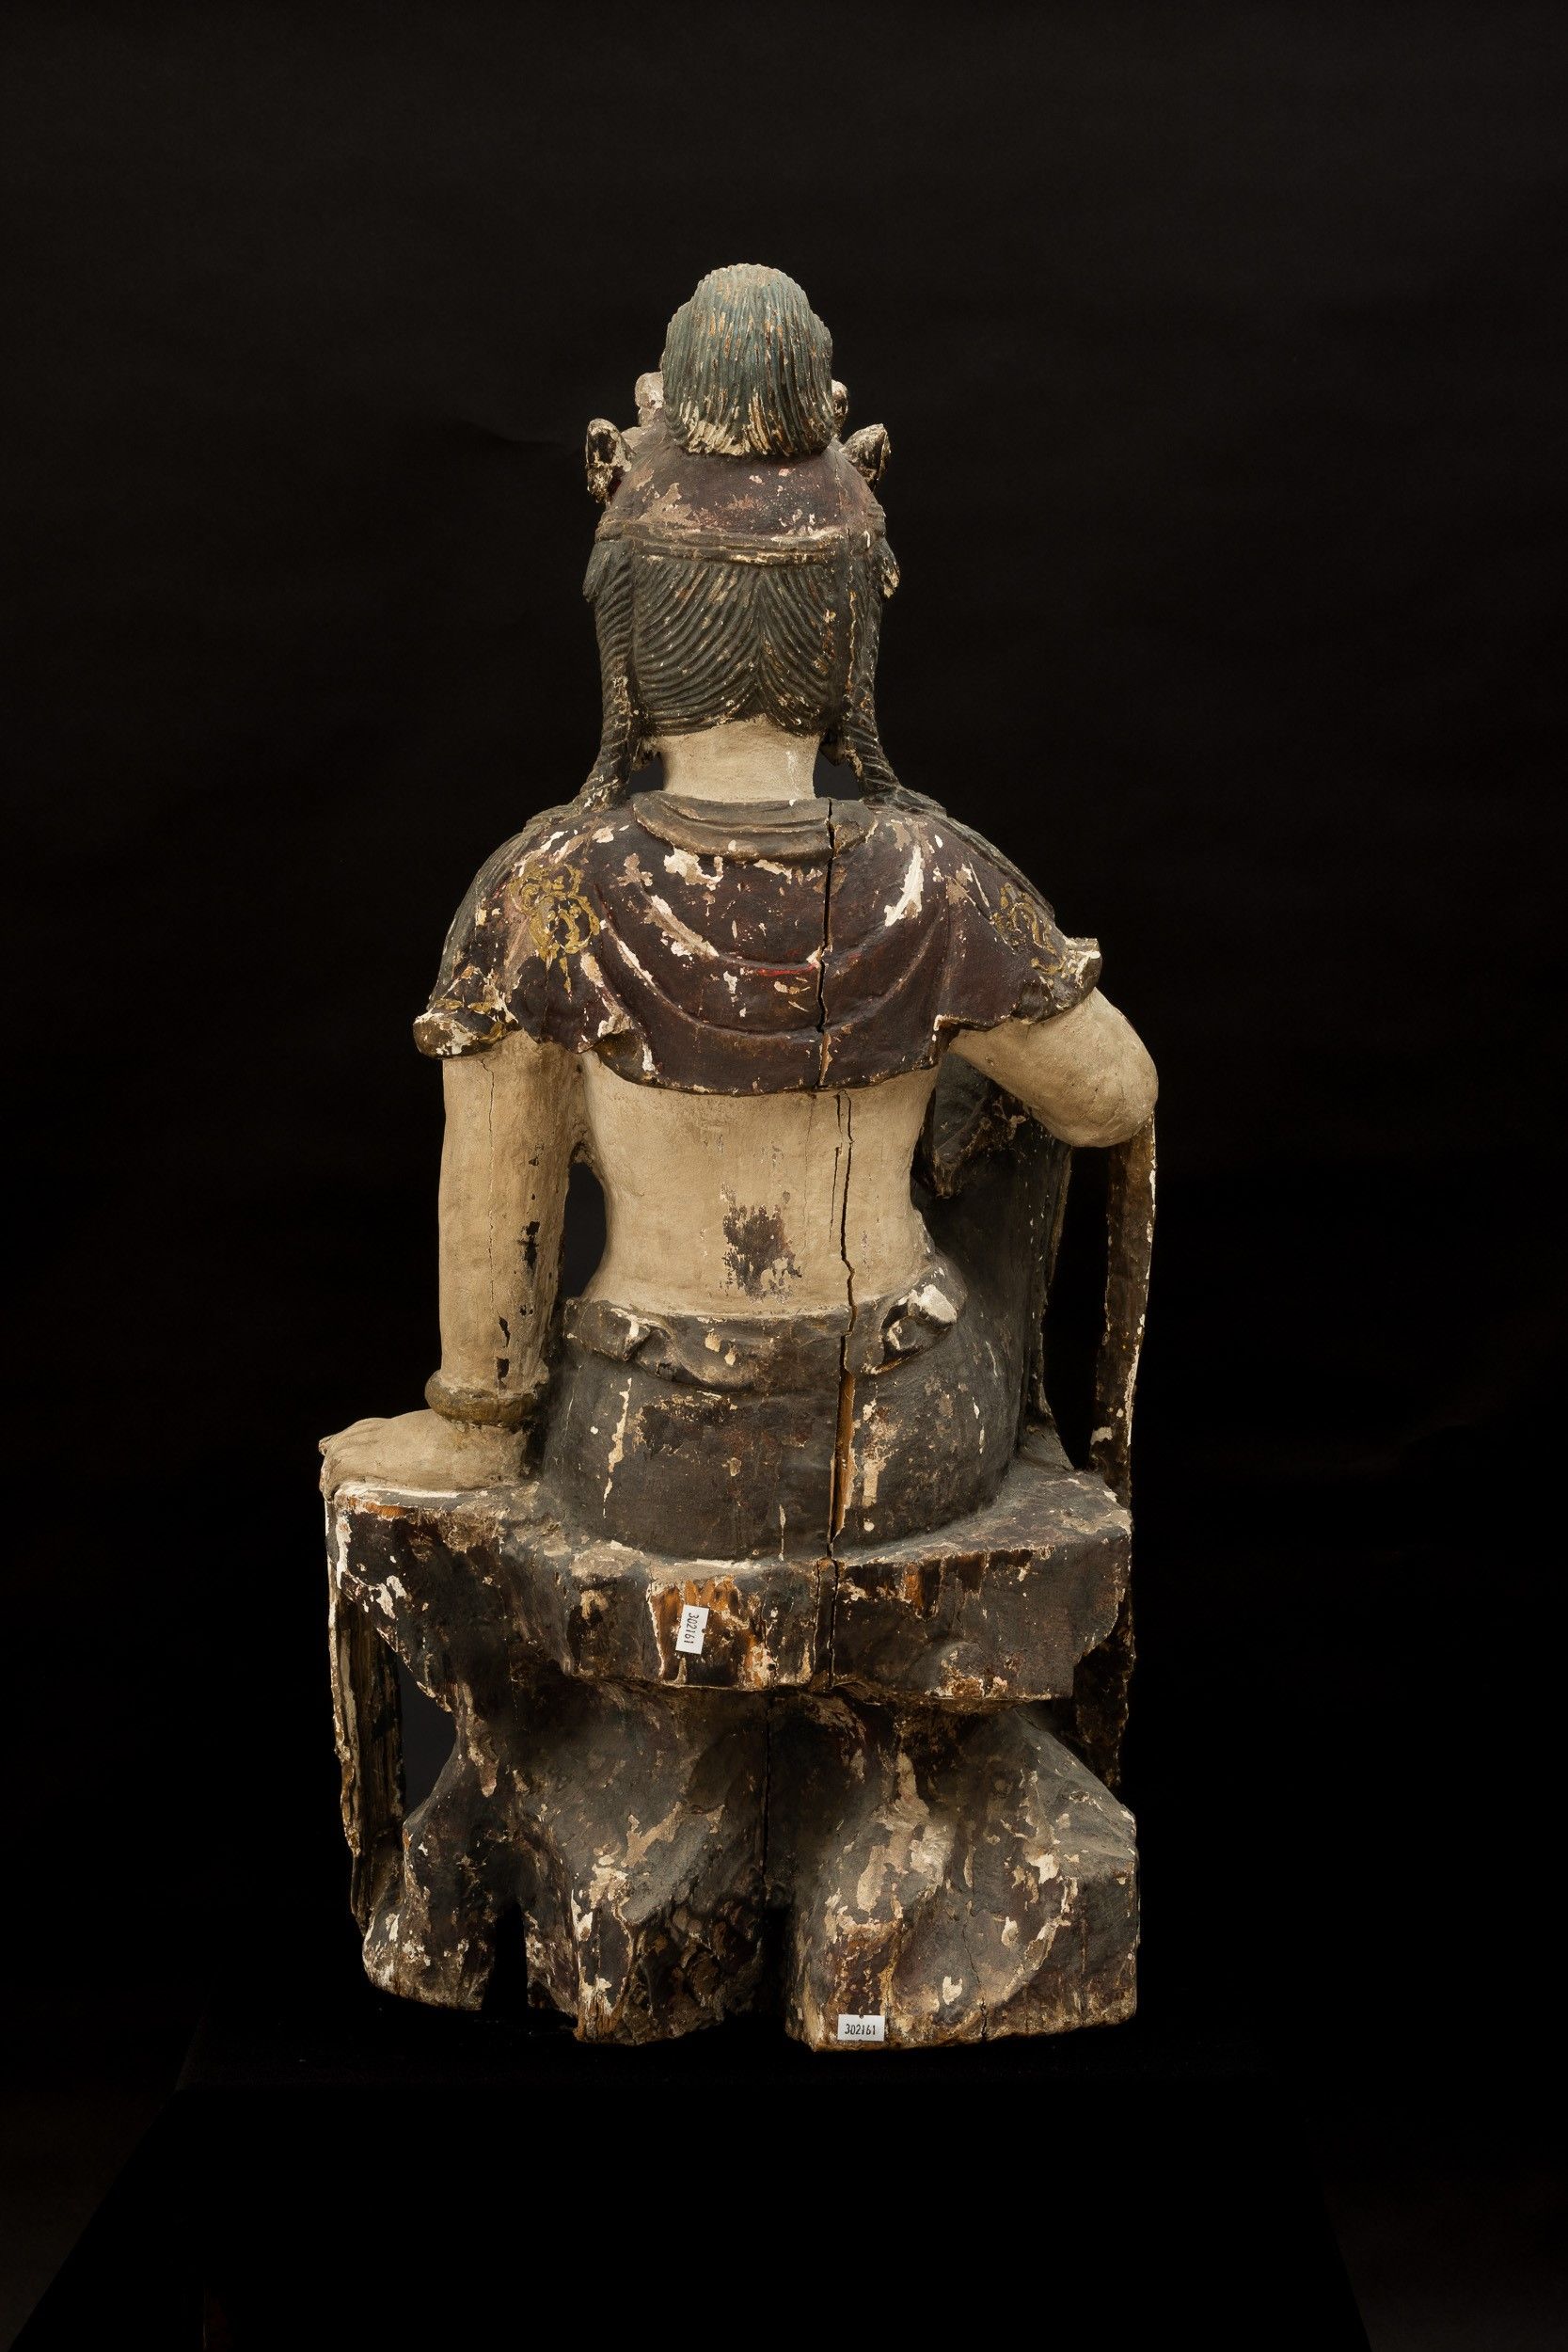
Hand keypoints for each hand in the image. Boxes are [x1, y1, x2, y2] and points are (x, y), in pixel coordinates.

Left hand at [319, 1409, 525, 1497]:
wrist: (483, 1431)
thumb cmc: (488, 1437)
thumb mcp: (473, 1441)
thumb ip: (471, 1445)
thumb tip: (504, 1453)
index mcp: (415, 1426)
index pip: (377, 1424)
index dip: (359, 1432)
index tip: (347, 1437)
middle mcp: (396, 1430)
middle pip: (356, 1432)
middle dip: (340, 1445)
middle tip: (326, 1453)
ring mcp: (385, 1442)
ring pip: (343, 1449)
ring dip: (332, 1466)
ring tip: (325, 1483)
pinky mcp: (378, 1458)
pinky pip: (342, 1467)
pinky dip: (332, 1479)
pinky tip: (329, 1492)